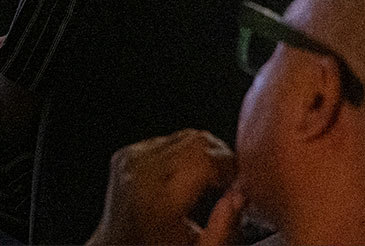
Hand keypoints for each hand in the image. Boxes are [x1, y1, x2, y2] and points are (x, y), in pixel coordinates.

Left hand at [87, 129, 242, 245]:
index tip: (237, 186)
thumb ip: (224, 229)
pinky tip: (183, 180)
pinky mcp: (126, 155)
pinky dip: (183, 155)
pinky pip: (169, 139)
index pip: (207, 158)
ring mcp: (130, 161)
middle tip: (226, 185)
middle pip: (199, 141)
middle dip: (221, 160)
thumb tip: (238, 196)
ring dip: (204, 155)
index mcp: (158, 199)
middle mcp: (140, 173)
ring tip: (205, 184)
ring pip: (187, 135)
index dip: (231, 168)